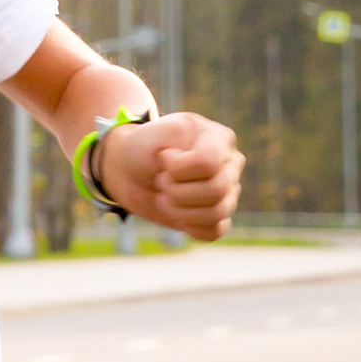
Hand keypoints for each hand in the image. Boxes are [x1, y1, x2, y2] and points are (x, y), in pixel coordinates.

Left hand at [104, 111, 246, 240]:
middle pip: (215, 190)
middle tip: (160, 180)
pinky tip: (176, 213)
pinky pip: (214, 231)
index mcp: (220, 139)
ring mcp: (227, 192)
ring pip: (216, 213)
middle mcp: (230, 166)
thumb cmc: (146, 147)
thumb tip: (184, 167)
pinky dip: (190, 226)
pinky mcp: (217, 216)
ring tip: (164, 197)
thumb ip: (175, 135)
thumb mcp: (156, 130)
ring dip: (180, 210)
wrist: (131, 170)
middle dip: (177, 190)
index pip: (208, 163)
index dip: (178, 169)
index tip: (162, 159)